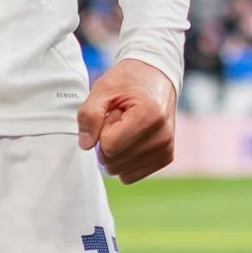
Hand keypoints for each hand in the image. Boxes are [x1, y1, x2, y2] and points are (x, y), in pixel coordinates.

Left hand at [76, 58, 177, 183]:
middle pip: (113, 161)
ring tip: (125, 127)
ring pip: (121, 172)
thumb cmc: (128, 81)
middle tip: (117, 119)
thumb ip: (89, 115)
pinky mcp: (166, 157)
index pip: (109, 146)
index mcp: (148, 116)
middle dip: (106, 142)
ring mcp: (166, 149)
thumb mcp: (102, 89)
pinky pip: (132, 175)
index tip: (110, 114)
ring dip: (115, 152)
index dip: (101, 131)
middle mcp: (162, 136)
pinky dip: (124, 161)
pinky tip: (130, 139)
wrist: (155, 77)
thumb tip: (85, 145)